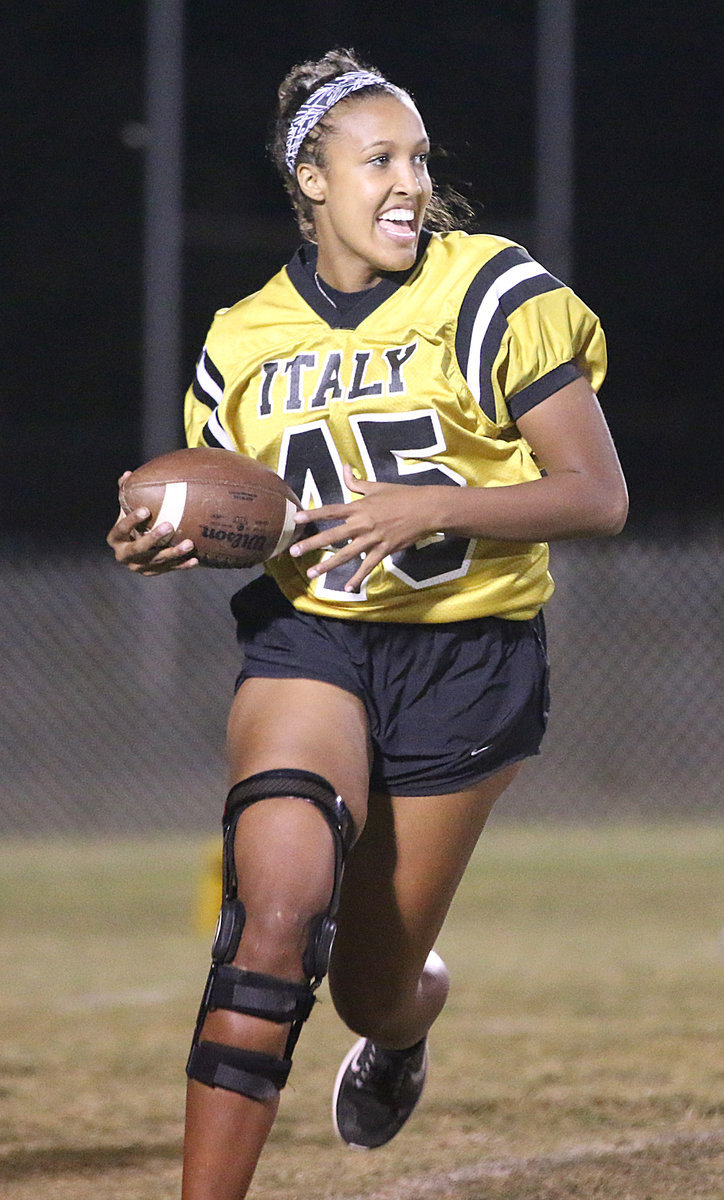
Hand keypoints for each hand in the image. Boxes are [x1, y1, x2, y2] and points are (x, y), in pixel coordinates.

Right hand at [106, 472, 199, 574]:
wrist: (135, 547)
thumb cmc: (133, 521)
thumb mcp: (126, 508)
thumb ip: (126, 492)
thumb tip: (128, 474)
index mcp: (115, 538)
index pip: (122, 528)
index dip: (132, 520)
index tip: (146, 509)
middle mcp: (124, 555)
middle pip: (139, 548)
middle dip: (154, 538)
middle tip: (169, 525)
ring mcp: (138, 567)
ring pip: (157, 561)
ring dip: (173, 553)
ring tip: (189, 544)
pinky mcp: (152, 572)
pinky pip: (169, 569)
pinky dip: (182, 565)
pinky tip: (195, 560)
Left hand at [290, 464, 436, 591]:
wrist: (426, 509)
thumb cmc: (402, 495)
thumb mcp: (377, 487)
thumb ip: (356, 482)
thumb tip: (344, 467)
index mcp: (359, 507)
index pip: (331, 511)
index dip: (313, 514)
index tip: (297, 519)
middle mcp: (363, 523)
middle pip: (333, 535)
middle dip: (312, 543)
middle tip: (294, 551)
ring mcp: (373, 538)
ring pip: (346, 554)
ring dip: (328, 565)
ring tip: (311, 574)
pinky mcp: (384, 550)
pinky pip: (368, 566)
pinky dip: (358, 577)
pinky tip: (348, 588)